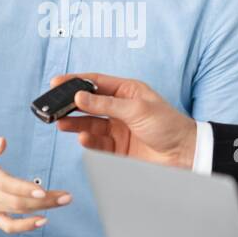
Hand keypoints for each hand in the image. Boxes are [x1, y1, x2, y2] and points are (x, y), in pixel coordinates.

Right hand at [0, 134, 71, 232]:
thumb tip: (2, 142)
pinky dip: (25, 227)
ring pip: (17, 212)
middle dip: (44, 200)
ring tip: (63, 201)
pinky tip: (42, 220)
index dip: (23, 188)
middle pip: (17, 201)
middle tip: (66, 196)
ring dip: (42, 209)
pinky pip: (7, 226)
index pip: (4, 184)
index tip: (42, 190)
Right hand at [50, 72, 196, 168]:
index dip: (75, 81)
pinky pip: (97, 142)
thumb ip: (106, 104)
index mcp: (127, 91)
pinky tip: (82, 137)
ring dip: (75, 123)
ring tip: (60, 123)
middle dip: (70, 105)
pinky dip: (88, 140)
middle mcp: (120, 109)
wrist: (185, 154)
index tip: (56, 83)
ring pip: (89, 124)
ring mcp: (118, 129)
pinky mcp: (118, 149)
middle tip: (53, 107)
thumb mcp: (137, 109)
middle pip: (89, 104)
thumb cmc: (168, 125)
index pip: (96, 82)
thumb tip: (80, 95)